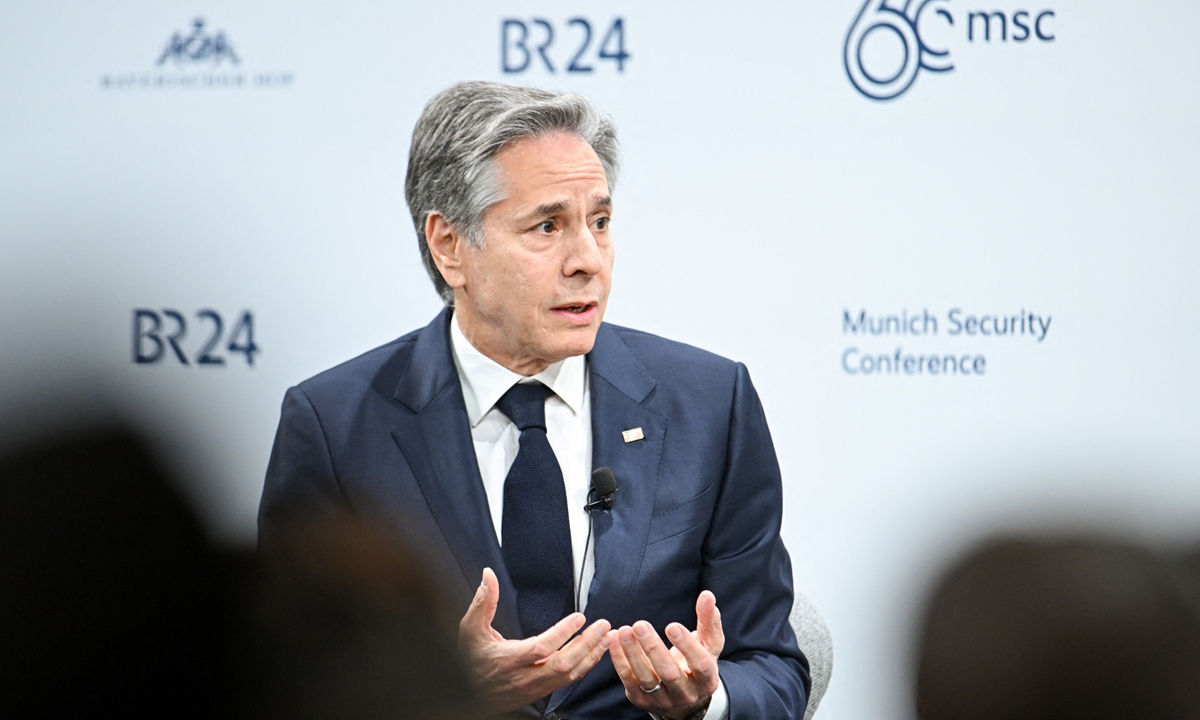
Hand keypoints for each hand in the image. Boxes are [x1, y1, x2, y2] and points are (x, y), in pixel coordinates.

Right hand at [458, 567, 611, 712]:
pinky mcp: (541, 691)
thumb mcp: (470, 630)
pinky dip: (585, 666)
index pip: (541, 648)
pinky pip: (568, 681)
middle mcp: (524, 677)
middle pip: (563, 664)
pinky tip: (595, 653)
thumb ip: (483, 602)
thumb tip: (488, 575)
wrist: (469, 695)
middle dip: (586, 645)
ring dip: (591, 655)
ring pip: (569, 675)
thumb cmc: (470, 661)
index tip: (579, 618)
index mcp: (508, 660)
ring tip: (606, 637)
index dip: (561, 634)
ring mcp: (535, 687)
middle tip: (603, 626)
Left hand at [606, 590, 724, 718]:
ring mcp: (662, 700)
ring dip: (632, 653)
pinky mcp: (641, 699)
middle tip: (640, 624)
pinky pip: (628, 679)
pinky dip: (619, 659)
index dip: (686, 646)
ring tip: (624, 630)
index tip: (672, 626)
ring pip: (645, 677)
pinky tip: (615, 639)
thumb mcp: (708, 645)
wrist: (683, 700)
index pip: (699, 665)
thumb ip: (708, 621)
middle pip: (669, 673)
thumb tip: (707, 595)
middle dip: (653, 648)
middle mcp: (685, 694)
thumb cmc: (696, 664)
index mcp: (706, 680)